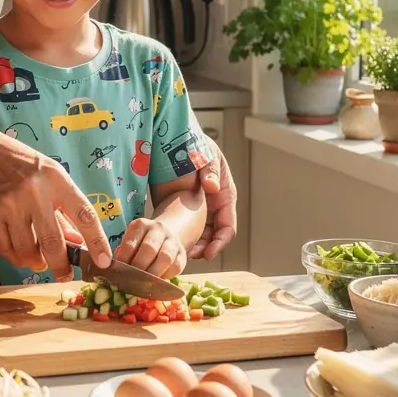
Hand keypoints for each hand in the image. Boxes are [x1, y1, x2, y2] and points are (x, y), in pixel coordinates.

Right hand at [0, 127, 111, 280]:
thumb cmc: (22, 164)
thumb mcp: (51, 176)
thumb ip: (65, 208)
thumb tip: (78, 243)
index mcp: (55, 181)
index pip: (84, 215)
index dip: (97, 242)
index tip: (104, 262)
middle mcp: (33, 193)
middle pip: (52, 243)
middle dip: (61, 266)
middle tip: (64, 274)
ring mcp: (8, 205)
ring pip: (26, 252)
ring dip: (33, 262)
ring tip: (36, 259)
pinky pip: (2, 249)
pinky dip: (11, 256)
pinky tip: (14, 248)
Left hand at [116, 218, 186, 278]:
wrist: (164, 235)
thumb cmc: (141, 243)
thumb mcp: (130, 242)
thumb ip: (123, 253)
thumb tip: (114, 268)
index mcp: (141, 225)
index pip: (131, 243)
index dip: (124, 259)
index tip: (119, 271)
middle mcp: (158, 229)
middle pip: (149, 249)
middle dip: (139, 268)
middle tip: (132, 280)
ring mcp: (172, 240)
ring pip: (165, 257)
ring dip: (154, 273)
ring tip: (145, 284)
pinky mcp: (183, 253)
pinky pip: (176, 266)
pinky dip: (167, 276)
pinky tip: (158, 281)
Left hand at [187, 139, 236, 260]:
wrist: (176, 141)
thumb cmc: (197, 146)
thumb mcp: (207, 156)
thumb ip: (210, 170)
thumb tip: (213, 186)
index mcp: (225, 196)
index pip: (227, 227)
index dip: (220, 242)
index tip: (209, 253)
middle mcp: (214, 207)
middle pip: (213, 236)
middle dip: (204, 248)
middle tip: (190, 255)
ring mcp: (199, 209)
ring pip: (200, 236)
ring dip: (193, 246)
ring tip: (179, 251)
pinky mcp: (183, 209)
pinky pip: (185, 228)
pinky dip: (181, 236)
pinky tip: (170, 241)